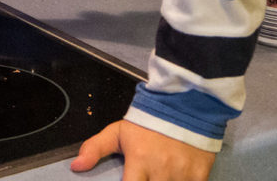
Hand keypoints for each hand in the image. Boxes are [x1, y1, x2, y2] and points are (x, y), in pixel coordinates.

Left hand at [70, 120, 216, 179]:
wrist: (185, 103)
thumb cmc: (148, 122)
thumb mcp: (119, 132)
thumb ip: (95, 148)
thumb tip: (75, 166)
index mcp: (139, 160)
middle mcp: (161, 170)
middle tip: (145, 179)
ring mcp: (182, 174)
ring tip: (158, 178)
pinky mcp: (200, 174)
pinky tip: (175, 180)